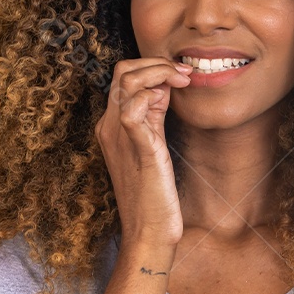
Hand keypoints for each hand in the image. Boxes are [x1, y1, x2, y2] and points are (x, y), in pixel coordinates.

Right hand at [94, 57, 190, 250]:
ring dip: (159, 72)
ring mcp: (120, 138)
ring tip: (183, 81)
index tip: (180, 74)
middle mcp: (109, 127)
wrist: (148, 231)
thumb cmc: (153, 192)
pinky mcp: (138, 150)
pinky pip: (132, 111)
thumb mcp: (152, 145)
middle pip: (122, 70)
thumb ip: (153, 115)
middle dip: (157, 62)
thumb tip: (164, 85)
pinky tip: (168, 100)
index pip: (123, 76)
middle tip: (184, 73)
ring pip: (127, 81)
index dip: (153, 66)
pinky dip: (150, 95)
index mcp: (111, 125)